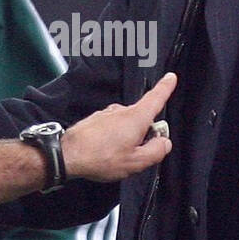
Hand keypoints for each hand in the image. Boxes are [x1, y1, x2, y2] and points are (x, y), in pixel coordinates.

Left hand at [61, 73, 176, 181]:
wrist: (67, 155)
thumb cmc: (102, 158)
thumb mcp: (136, 162)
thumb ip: (156, 151)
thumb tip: (164, 142)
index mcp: (136, 117)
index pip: (155, 98)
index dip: (165, 88)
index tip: (171, 77)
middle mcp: (121, 110)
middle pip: (142, 117)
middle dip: (145, 133)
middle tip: (137, 154)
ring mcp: (107, 114)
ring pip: (126, 124)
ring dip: (127, 137)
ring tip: (116, 157)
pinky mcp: (95, 120)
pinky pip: (112, 128)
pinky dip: (114, 138)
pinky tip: (106, 152)